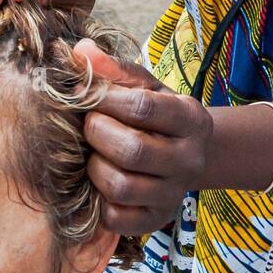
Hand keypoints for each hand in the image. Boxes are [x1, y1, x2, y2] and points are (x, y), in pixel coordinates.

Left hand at [75, 39, 212, 237]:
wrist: (186, 156)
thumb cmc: (157, 116)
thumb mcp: (145, 87)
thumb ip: (115, 70)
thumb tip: (80, 52)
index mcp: (192, 118)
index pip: (142, 107)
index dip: (105, 99)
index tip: (89, 94)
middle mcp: (190, 159)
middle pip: (132, 151)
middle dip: (97, 133)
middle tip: (90, 125)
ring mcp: (175, 193)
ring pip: (121, 186)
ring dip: (95, 167)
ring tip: (95, 154)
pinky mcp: (156, 219)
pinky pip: (116, 217)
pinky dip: (99, 200)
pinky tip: (101, 181)